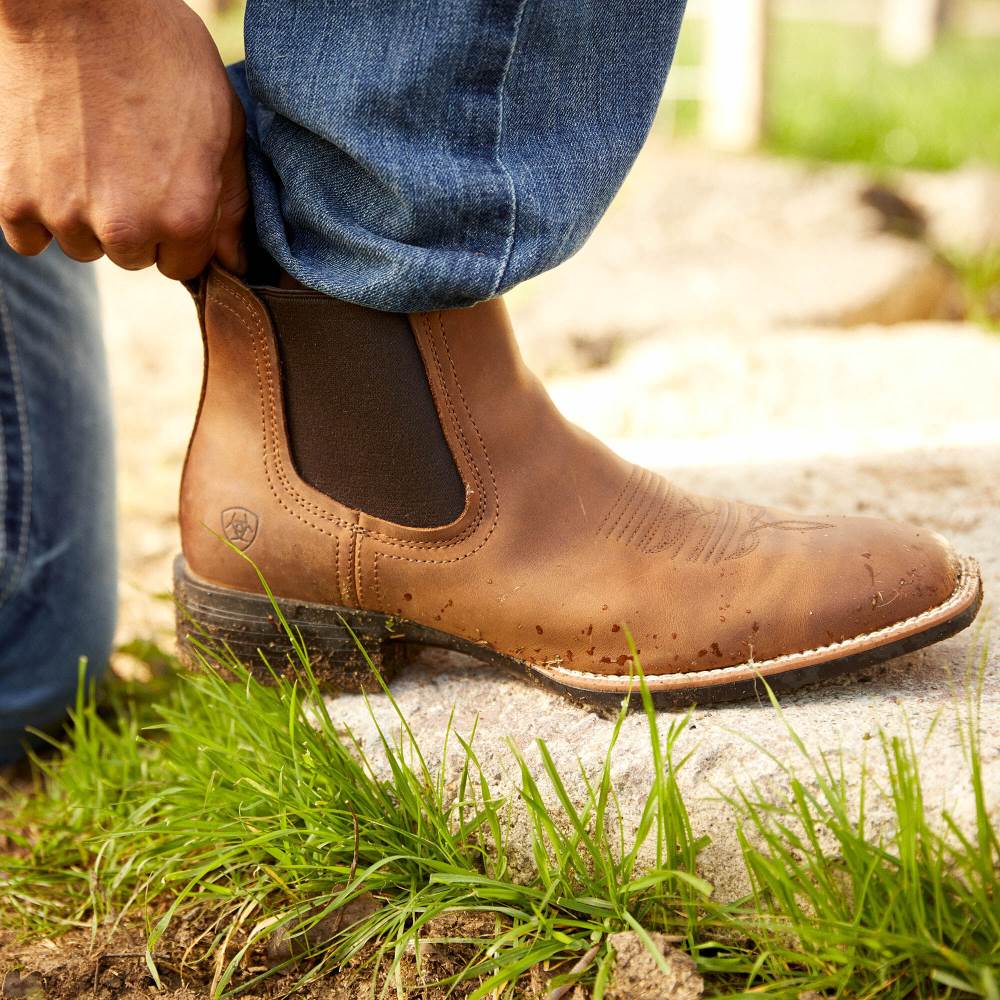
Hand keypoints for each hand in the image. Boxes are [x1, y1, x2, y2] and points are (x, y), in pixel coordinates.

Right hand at [0, 0, 247, 279]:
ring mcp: (67, 216)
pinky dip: (38, 210)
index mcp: (185, 218)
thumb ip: (230, 204)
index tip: (168, 191)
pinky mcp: (15, 199)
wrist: (74, 1)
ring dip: (86, 216)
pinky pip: (30, 238)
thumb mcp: (223, 125)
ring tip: (90, 154)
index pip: (184, 267)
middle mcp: (127, 229)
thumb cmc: (160, 54)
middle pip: (134, 258)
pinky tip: (53, 165)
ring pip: (84, 247)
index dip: (179, 231)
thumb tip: (234, 263)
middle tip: (126, 163)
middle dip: (135, 224)